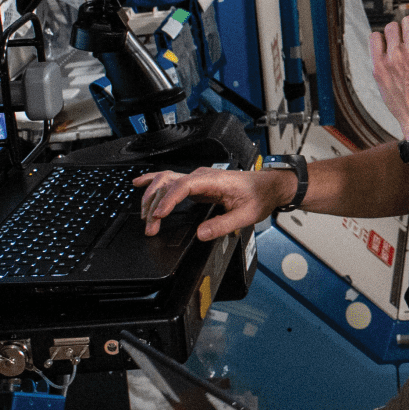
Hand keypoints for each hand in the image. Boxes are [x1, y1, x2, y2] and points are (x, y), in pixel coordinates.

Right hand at [135, 166, 284, 238]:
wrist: (268, 186)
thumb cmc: (259, 196)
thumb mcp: (246, 215)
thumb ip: (224, 224)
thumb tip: (201, 234)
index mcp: (214, 180)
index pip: (184, 186)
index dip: (168, 200)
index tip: (158, 215)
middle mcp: (202, 176)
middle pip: (169, 184)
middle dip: (155, 204)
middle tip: (150, 226)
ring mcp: (198, 178)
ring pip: (166, 181)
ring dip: (152, 197)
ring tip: (144, 216)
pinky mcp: (196, 184)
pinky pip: (170, 181)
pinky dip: (153, 182)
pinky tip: (140, 183)